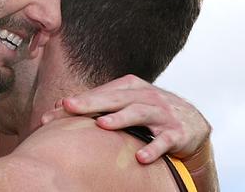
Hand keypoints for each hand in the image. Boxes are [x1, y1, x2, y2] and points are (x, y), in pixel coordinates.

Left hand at [41, 74, 210, 163]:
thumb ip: (97, 104)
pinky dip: (153, 148)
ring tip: (102, 125)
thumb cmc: (150, 112)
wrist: (193, 122)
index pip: (99, 94)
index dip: (76, 102)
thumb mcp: (126, 103)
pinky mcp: (176, 132)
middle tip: (68, 107)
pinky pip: (164, 141)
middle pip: (115, 98)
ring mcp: (162, 113)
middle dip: (90, 102)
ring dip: (120, 119)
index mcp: (130, 87)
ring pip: (139, 113)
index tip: (51, 112)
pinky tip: (140, 157)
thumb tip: (59, 106)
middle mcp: (145, 96)